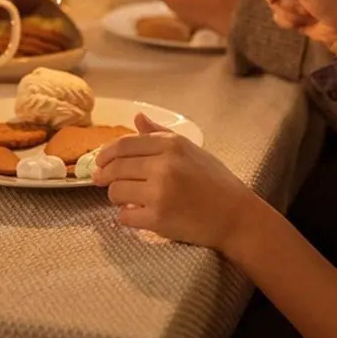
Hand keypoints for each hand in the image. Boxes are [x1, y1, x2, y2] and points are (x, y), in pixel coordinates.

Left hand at [92, 113, 255, 250]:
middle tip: (100, 180)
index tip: (99, 161)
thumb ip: (160, 135)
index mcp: (171, 145)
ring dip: (115, 196)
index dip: (106, 153)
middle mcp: (164, 166)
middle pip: (116, 167)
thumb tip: (136, 118)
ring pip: (117, 192)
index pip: (124, 144)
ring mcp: (160, 193)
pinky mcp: (158, 219)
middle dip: (104, 175)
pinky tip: (134, 214)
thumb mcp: (191, 150)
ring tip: (124, 199)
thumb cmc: (215, 182)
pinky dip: (125, 216)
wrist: (238, 218)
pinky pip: (125, 216)